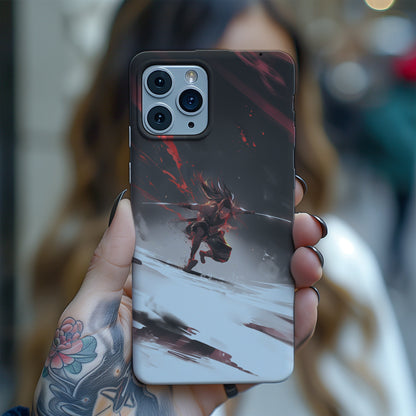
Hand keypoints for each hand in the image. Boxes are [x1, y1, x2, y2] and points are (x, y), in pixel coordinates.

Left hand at [33, 179, 323, 415]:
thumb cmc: (83, 375)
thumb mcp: (90, 310)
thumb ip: (110, 260)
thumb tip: (124, 205)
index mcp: (166, 280)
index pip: (211, 239)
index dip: (240, 216)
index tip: (267, 191)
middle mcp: (198, 302)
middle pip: (250, 264)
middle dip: (284, 238)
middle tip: (302, 222)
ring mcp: (220, 334)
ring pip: (269, 297)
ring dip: (298, 274)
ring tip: (308, 259)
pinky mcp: (232, 369)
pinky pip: (271, 345)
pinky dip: (296, 324)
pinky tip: (307, 302)